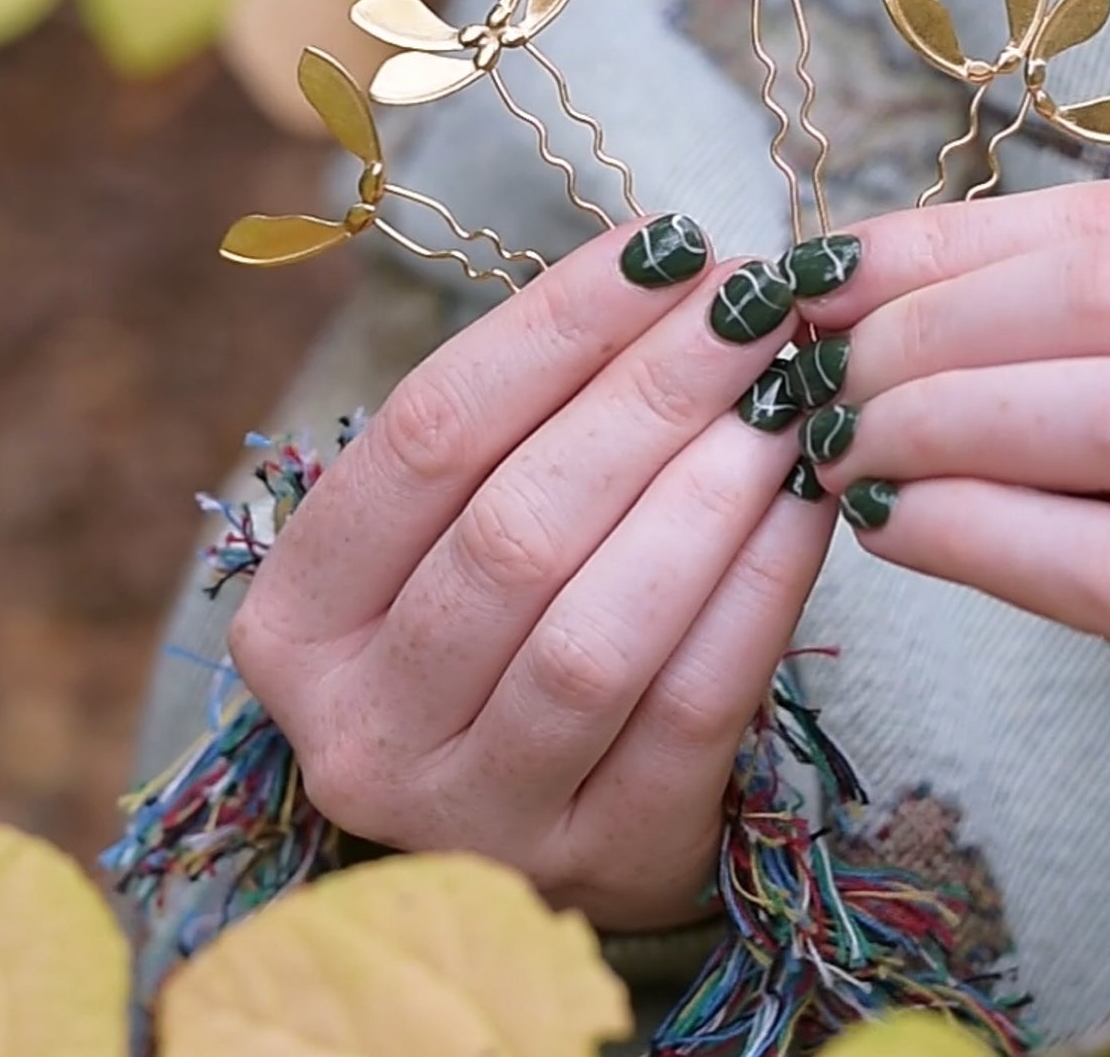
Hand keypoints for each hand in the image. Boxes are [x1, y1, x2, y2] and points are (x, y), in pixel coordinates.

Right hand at [229, 216, 834, 930]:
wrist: (543, 822)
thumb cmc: (497, 635)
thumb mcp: (455, 538)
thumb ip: (525, 429)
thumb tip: (675, 280)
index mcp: (300, 622)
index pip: (425, 435)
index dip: (555, 326)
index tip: (666, 249)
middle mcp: (364, 728)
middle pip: (516, 526)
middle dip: (652, 393)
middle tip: (755, 306)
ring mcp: (476, 813)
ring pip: (598, 628)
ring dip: (708, 489)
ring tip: (789, 395)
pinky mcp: (601, 860)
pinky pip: (692, 706)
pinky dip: (758, 589)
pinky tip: (809, 502)